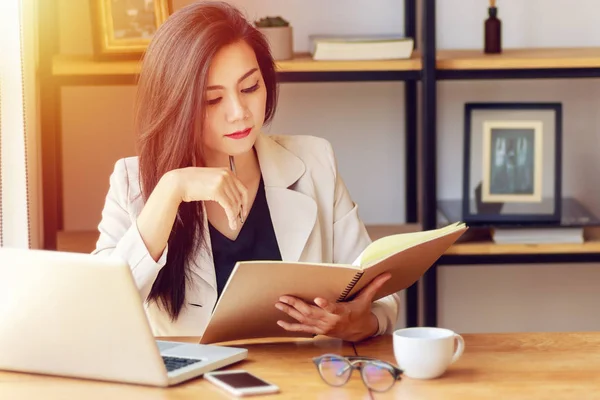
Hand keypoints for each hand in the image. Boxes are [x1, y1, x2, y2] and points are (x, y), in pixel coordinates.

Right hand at [169, 167, 248, 229]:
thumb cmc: (190, 183)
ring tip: (234, 224)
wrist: (177, 182)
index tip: (243, 210)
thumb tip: (232, 199)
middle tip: (239, 219)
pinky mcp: (218, 191)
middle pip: (240, 196)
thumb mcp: (210, 179)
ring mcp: (223, 182)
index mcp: (227, 171)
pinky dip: (231, 217)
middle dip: (240, 210)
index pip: (242, 188)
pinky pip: (229, 207)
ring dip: (235, 216)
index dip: (244, 201)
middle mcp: (227, 174)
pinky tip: (231, 223)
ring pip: (235, 203)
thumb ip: (222, 184)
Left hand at [275, 273, 391, 341]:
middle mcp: (330, 321)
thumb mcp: (367, 299)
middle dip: (297, 305)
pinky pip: (302, 330)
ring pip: (304, 320)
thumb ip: (374, 285)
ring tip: (279, 304)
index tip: (317, 300)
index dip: (325, 305)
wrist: (359, 331)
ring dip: (290, 312)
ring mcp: (322, 327)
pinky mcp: (317, 330)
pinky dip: (290, 327)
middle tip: (284, 297)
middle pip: (311, 313)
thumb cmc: (360, 311)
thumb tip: (387, 273)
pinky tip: (280, 323)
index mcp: (342, 312)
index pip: (333, 308)